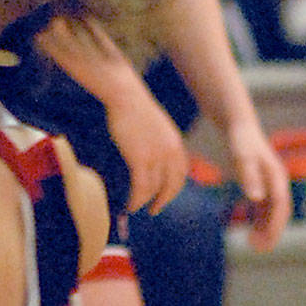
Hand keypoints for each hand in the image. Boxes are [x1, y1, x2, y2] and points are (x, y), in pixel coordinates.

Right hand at [102, 82, 187, 214]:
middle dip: (162, 201)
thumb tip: (158, 158)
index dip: (173, 189)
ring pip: (153, 189)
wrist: (125, 95)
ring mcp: (156, 157)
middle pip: (170, 186)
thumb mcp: (157, 125)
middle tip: (153, 210)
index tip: (164, 196)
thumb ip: (162, 142)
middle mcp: (170, 153)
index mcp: (176, 144)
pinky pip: (140, 187)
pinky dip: (135, 200)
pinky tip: (129, 204)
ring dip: (144, 202)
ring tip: (134, 207)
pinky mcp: (141, 159)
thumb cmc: (136, 106)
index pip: (180, 175)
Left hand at [227, 123, 290, 250]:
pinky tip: (251, 230)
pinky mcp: (264, 183)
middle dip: (272, 232)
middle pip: (280, 212)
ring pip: (274, 212)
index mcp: (277, 176)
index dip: (275, 225)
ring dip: (267, 228)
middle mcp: (278, 181)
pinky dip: (261, 219)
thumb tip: (256, 198)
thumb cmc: (241, 139)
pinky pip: (267, 207)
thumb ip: (248, 175)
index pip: (281, 206)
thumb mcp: (242, 155)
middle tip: (257, 249)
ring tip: (252, 243)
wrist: (240, 124)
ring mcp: (272, 182)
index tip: (264, 241)